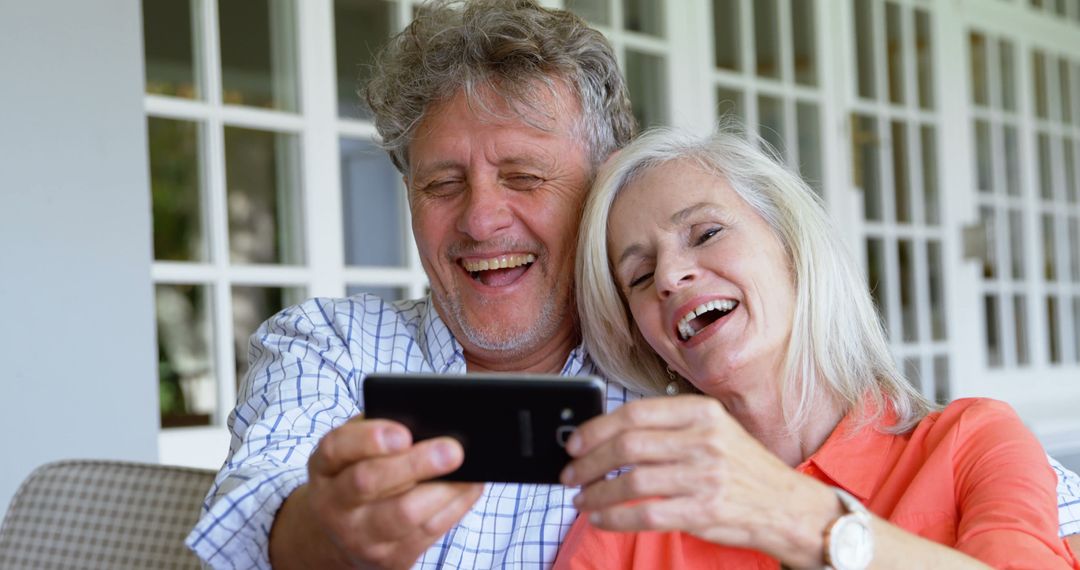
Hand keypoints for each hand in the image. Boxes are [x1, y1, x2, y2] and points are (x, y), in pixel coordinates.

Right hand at [270, 415, 483, 568]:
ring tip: (471, 468)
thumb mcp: (354, 451)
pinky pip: (427, 533)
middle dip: (414, 464)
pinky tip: (470, 487)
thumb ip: (379, 431)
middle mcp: (334, 504)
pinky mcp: (388, 559)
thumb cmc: (356, 476)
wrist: (338, 537)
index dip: (369, 439)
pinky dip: (454, 507)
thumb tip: (428, 420)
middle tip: (453, 449)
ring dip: (443, 490)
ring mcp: (359, 536)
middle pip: (369, 481)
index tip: (404, 433)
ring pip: (403, 513)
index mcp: (325, 467)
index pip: (337, 448)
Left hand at [559, 396, 836, 565]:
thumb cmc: (741, 467)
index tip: (575, 442)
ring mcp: (705, 475)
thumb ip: (669, 427)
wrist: (788, 506)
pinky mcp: (704, 510)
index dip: (597, 428)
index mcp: (702, 412)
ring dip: (596, 493)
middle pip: (627, 445)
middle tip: (569, 474)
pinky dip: (614, 517)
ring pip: (631, 481)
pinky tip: (601, 518)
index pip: (635, 413)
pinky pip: (645, 513)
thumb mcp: (714, 431)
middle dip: (588, 462)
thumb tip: (607, 433)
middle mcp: (704, 439)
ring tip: (581, 499)